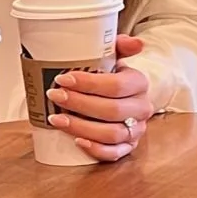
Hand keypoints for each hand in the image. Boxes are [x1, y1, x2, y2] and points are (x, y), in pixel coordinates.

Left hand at [47, 37, 152, 160]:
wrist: (123, 96)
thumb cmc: (112, 76)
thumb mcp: (114, 57)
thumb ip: (120, 45)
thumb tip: (137, 43)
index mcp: (140, 83)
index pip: (116, 86)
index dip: (89, 84)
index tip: (63, 79)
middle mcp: (142, 108)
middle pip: (112, 111)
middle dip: (79, 104)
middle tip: (55, 96)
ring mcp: (136, 130)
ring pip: (111, 134)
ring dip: (81, 127)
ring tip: (57, 119)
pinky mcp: (128, 146)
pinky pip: (114, 154)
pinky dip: (95, 149)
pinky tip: (77, 141)